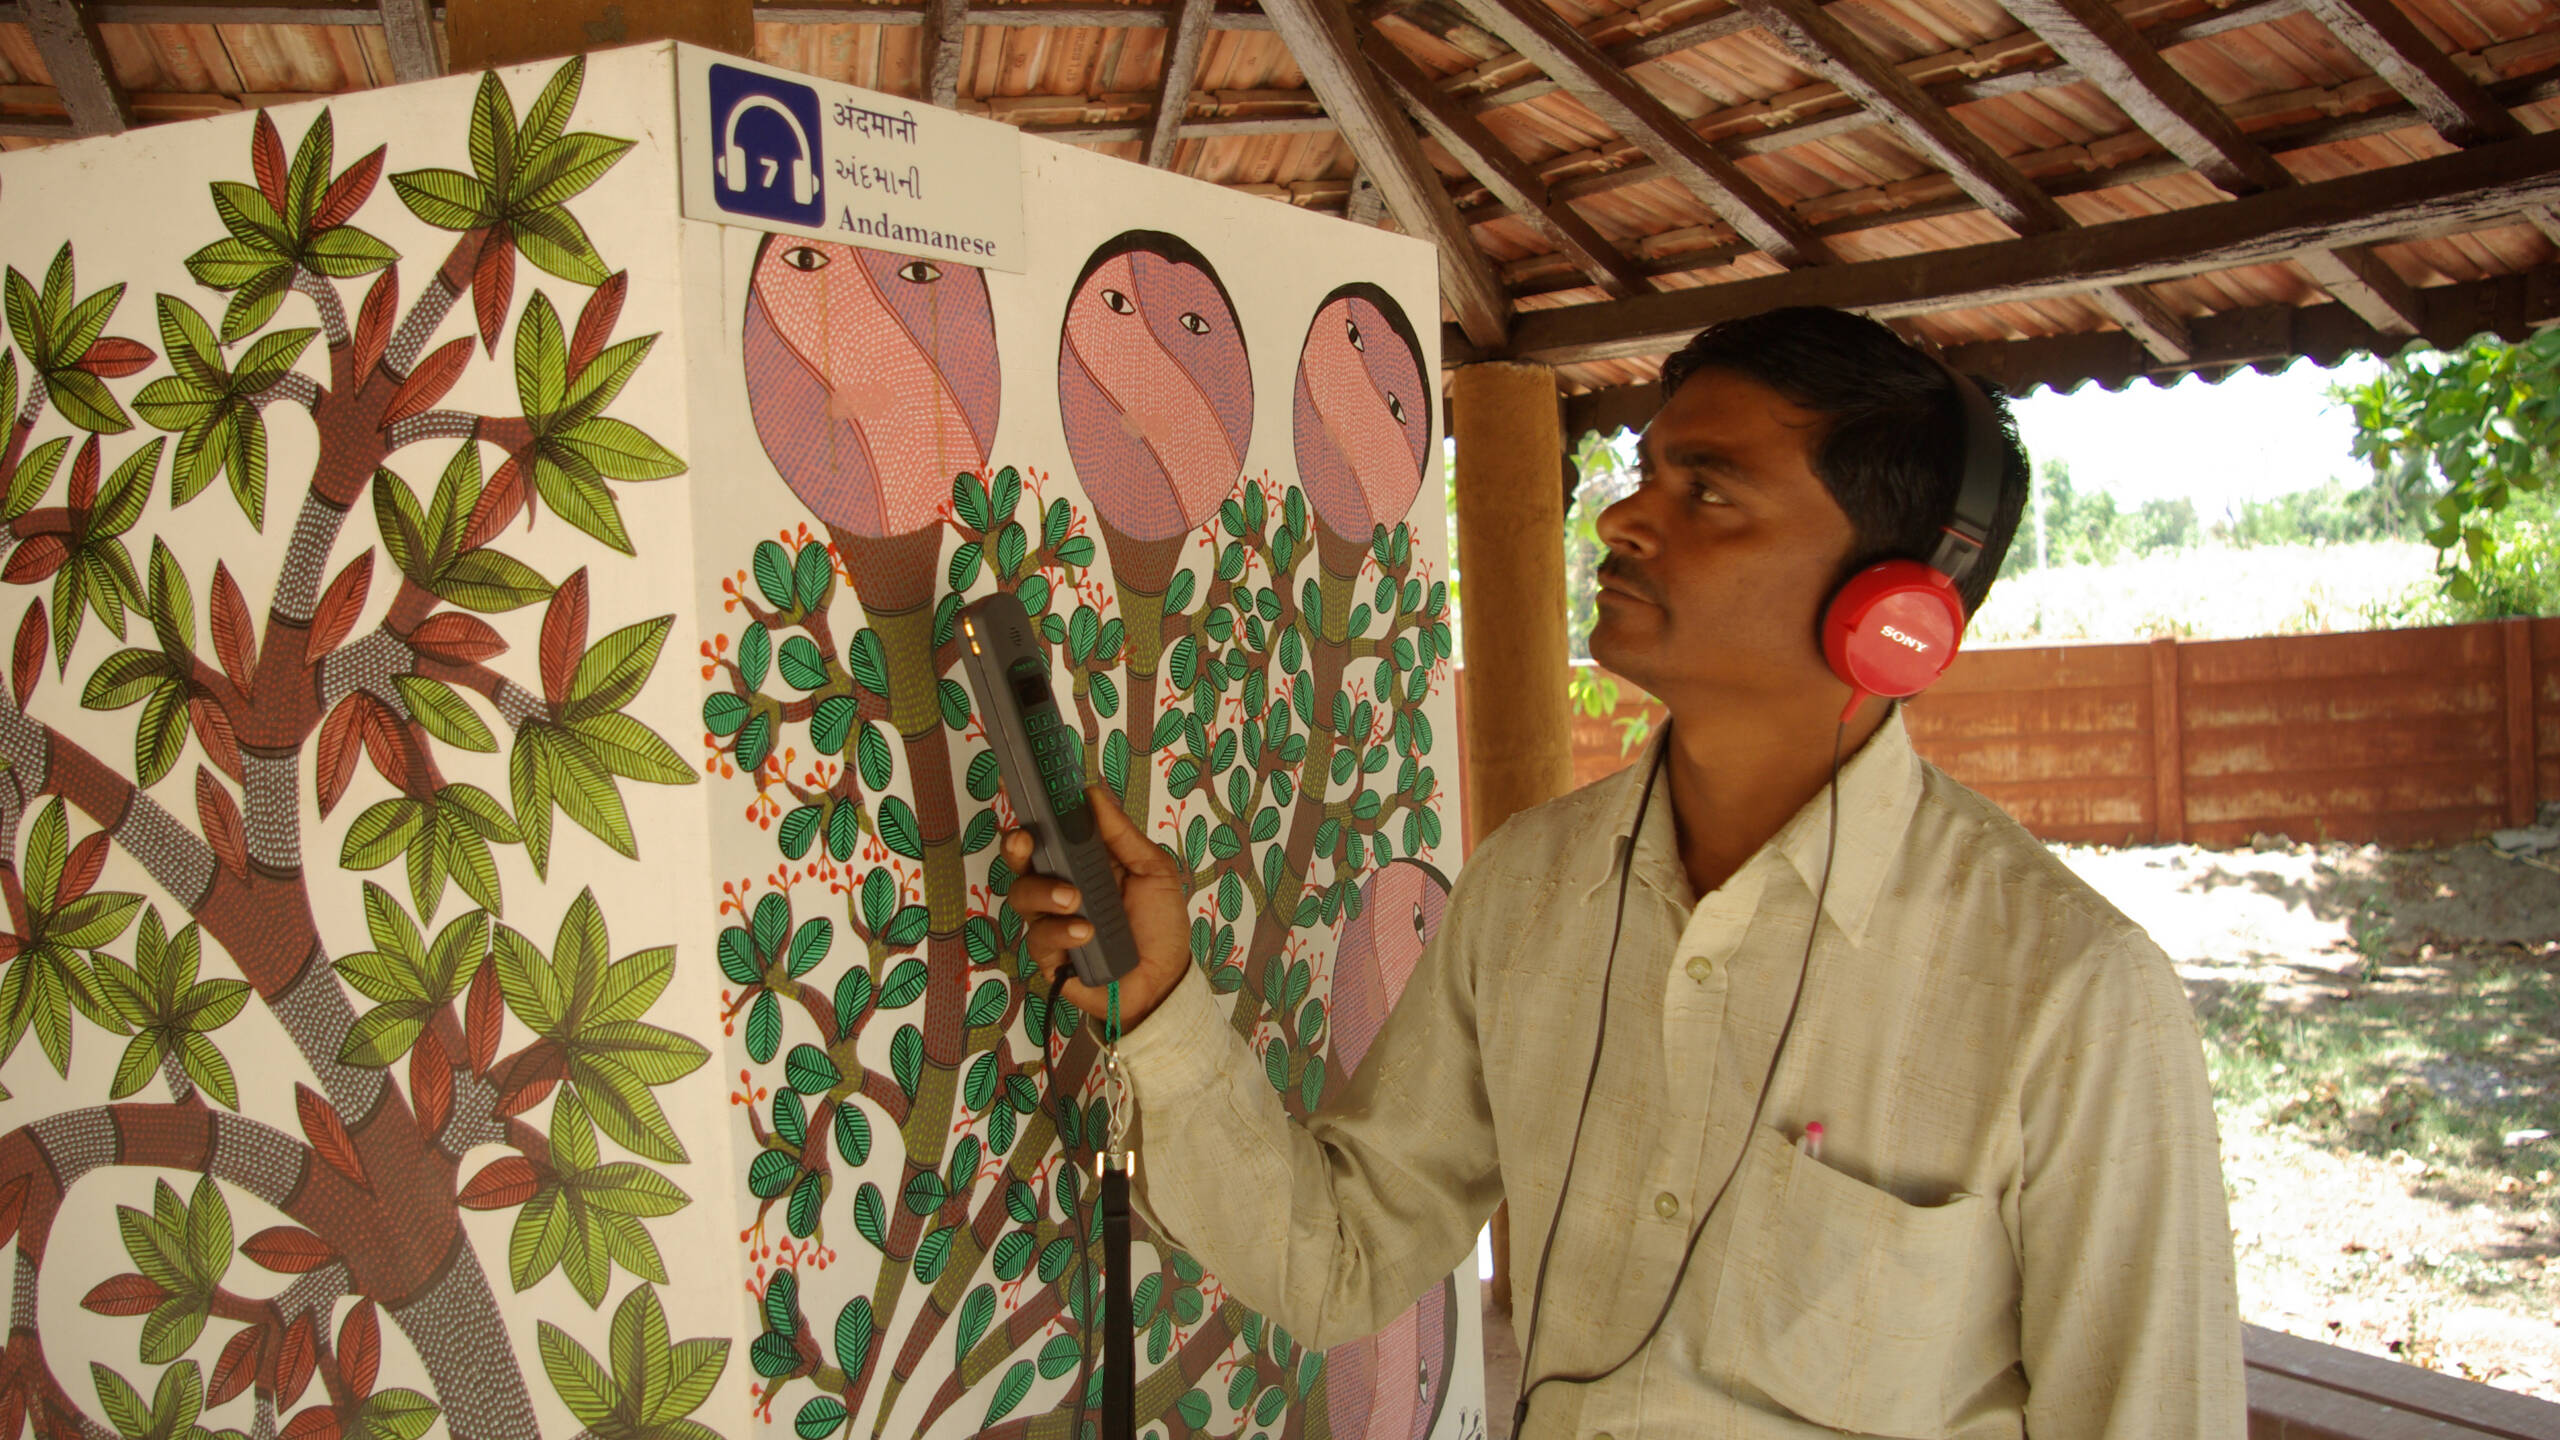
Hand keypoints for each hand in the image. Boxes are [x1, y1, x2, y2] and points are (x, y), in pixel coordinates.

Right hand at [1001, 785, 1191, 1030]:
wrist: (1165, 982)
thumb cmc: (1160, 925)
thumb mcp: (1153, 869)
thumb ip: (1121, 834)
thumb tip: (1091, 793)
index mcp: (1083, 861)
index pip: (1050, 830)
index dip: (1032, 810)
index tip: (1021, 790)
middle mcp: (1060, 885)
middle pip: (1022, 859)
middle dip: (1016, 846)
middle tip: (1024, 841)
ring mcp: (1051, 920)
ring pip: (1022, 895)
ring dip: (1044, 893)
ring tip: (1075, 900)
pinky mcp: (1048, 954)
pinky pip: (1039, 936)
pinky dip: (1061, 931)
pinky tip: (1085, 933)